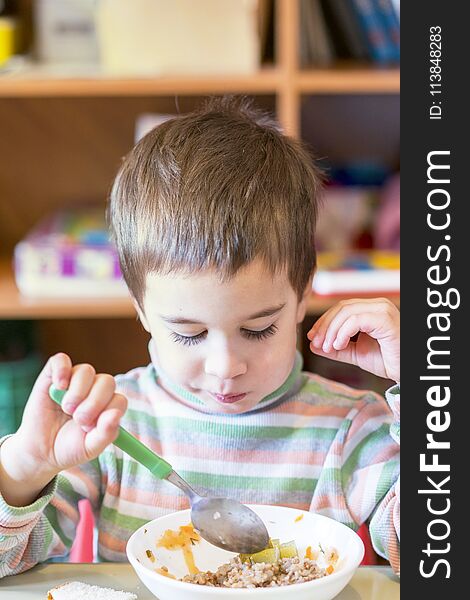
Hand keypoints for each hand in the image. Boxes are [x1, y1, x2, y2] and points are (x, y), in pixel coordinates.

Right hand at [14, 353, 127, 478]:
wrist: (40, 451)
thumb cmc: (68, 448)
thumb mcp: (90, 447)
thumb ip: (106, 433)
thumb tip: (116, 415)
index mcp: (107, 406)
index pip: (119, 399)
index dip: (107, 411)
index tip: (90, 427)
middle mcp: (94, 390)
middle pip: (106, 382)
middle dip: (94, 402)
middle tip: (79, 419)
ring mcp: (74, 380)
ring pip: (86, 371)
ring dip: (78, 392)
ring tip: (67, 409)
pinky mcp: (53, 375)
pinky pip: (61, 360)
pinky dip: (62, 370)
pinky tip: (59, 386)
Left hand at [307, 298, 399, 382]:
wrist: (405, 371)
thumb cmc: (387, 360)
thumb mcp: (355, 353)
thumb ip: (336, 348)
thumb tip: (313, 345)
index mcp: (371, 310)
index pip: (341, 308)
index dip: (324, 321)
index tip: (312, 337)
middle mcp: (377, 305)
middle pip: (341, 307)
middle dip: (325, 325)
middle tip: (316, 343)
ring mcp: (382, 310)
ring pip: (346, 312)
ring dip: (332, 330)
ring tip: (328, 347)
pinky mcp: (385, 319)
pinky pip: (356, 320)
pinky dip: (343, 332)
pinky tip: (339, 345)